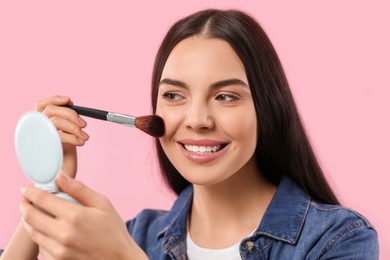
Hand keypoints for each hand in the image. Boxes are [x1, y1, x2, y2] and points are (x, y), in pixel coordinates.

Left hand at [19, 171, 147, 259]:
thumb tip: (60, 176)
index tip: (26, 189)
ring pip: (33, 232)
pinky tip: (46, 230)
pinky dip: (39, 236)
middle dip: (24, 205)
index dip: (30, 191)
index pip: (42, 199)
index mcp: (75, 216)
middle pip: (31, 216)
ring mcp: (59, 249)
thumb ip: (79, 189)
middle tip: (25, 200)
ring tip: (33, 213)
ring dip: (28, 220)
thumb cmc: (113, 230)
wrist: (119, 258)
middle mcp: (64, 233)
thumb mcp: (102, 203)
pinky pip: (40, 246)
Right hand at [35, 95, 88, 177]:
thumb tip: (72, 105)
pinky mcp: (44, 148)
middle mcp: (36, 129)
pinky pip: (58, 135)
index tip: (71, 101)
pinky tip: (81, 143)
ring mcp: (39, 138)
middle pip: (50, 110)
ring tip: (84, 137)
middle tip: (84, 125)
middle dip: (71, 114)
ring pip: (55, 121)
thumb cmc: (65, 156)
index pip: (41, 104)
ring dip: (74, 127)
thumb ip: (66, 121)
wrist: (63, 177)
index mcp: (40, 124)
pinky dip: (73, 137)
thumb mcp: (67, 134)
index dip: (55, 99)